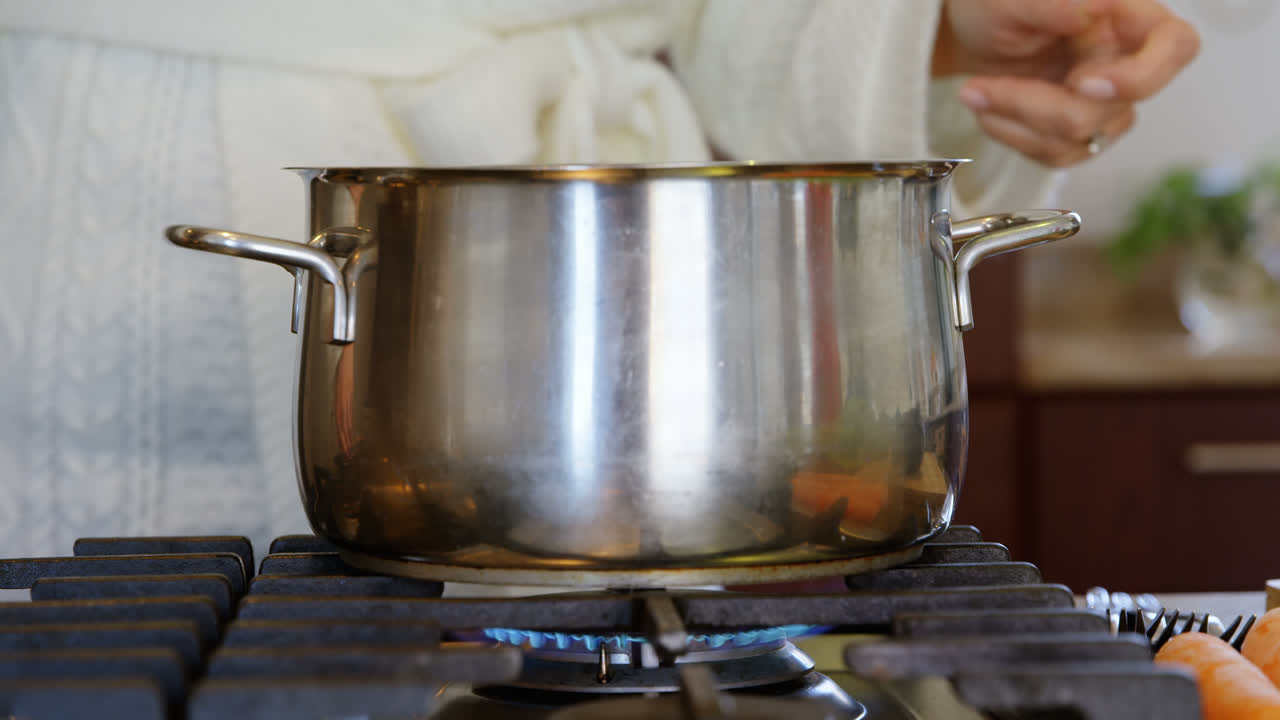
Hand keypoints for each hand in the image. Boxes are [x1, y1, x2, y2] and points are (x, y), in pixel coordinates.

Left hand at [933, 0, 1199, 166]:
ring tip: (976, 92)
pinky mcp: (1080, 129)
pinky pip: (1060, 154)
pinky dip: (1014, 137)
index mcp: (1127, 16)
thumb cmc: (997, 5)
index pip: (1176, 45)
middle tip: (982, 87)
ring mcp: (1105, 101)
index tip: (1084, 84)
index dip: (1143, 76)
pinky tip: (990, 110)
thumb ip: (1050, 1)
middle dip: (1038, 106)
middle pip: (1112, 111)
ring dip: (1017, 122)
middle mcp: (1124, 60)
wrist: (970, 34)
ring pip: (1081, 138)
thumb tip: (1091, 6)